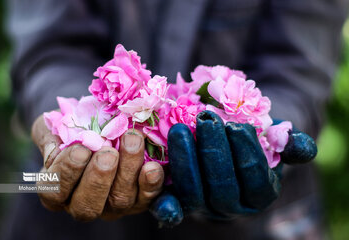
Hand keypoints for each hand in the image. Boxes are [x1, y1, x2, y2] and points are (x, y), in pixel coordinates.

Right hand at [31, 114, 163, 220]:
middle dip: (99, 179)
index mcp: (57, 190)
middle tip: (108, 153)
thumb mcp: (53, 127)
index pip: (55, 191)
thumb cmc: (74, 128)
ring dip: (127, 171)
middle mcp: (84, 203)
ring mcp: (113, 204)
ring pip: (119, 200)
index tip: (81, 149)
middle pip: (87, 205)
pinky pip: (147, 198)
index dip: (67, 173)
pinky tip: (152, 166)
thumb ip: (49, 137)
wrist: (105, 125)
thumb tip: (55, 148)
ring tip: (132, 141)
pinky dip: (151, 184)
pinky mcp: (140, 199)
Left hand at [150, 110, 316, 226]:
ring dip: (186, 161)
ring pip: (194, 194)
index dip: (246, 154)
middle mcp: (232, 207)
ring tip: (180, 129)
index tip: (236, 126)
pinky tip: (152, 174)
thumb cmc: (252, 140)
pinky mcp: (180, 202)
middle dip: (214, 153)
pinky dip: (164, 198)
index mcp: (259, 195)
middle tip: (206, 120)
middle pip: (222, 189)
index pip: (255, 180)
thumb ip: (291, 145)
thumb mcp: (275, 140)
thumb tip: (302, 147)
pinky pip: (171, 206)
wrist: (228, 147)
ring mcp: (204, 207)